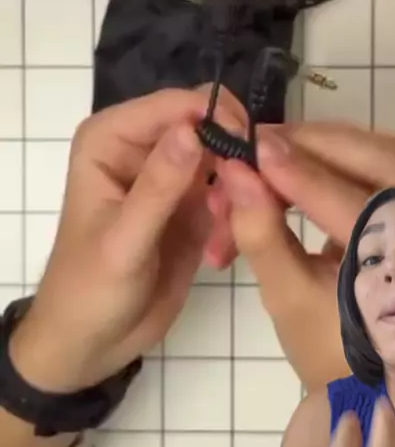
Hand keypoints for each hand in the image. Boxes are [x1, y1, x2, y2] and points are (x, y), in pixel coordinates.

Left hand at [10, 87, 240, 392]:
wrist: (92, 341)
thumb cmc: (90, 289)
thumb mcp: (124, 241)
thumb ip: (158, 187)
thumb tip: (192, 130)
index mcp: (112, 139)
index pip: (174, 105)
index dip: (217, 119)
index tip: (251, 156)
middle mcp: (143, 147)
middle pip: (208, 124)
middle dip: (236, 157)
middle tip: (251, 200)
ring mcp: (172, 175)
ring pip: (226, 158)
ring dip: (239, 192)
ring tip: (228, 237)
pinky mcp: (194, 205)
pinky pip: (231, 193)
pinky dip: (236, 217)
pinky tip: (221, 253)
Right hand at [218, 121, 394, 387]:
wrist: (384, 380)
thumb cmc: (334, 352)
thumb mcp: (287, 299)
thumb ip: (260, 234)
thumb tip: (233, 173)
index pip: (347, 200)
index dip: (293, 174)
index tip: (241, 154)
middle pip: (369, 156)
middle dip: (302, 146)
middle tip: (245, 149)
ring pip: (371, 154)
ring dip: (312, 152)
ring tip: (260, 162)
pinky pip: (373, 165)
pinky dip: (328, 161)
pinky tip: (290, 172)